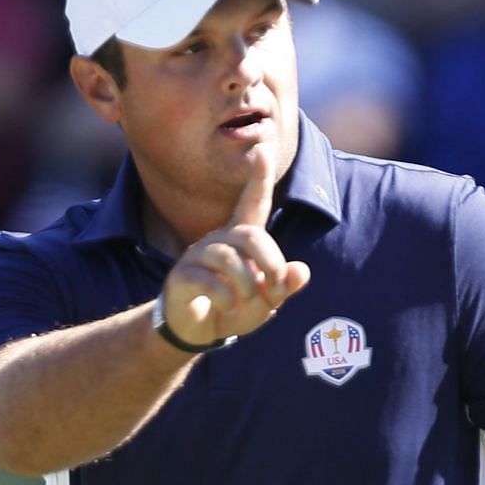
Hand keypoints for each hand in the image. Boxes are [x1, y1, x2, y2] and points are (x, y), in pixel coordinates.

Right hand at [163, 137, 310, 343]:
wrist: (198, 332)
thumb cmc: (234, 309)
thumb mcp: (265, 301)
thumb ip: (283, 286)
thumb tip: (302, 271)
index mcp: (241, 240)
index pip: (252, 205)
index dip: (258, 180)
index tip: (262, 151)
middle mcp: (219, 241)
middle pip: (249, 236)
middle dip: (270, 261)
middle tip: (277, 289)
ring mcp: (197, 258)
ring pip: (227, 258)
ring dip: (247, 282)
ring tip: (250, 300)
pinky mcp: (182, 277)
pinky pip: (206, 280)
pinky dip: (224, 296)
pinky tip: (229, 306)